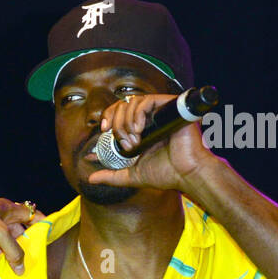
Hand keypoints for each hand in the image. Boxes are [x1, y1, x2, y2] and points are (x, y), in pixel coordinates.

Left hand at [0, 196, 44, 274]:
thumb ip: (13, 250)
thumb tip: (21, 268)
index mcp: (9, 209)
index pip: (32, 215)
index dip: (42, 224)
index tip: (51, 237)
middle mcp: (2, 217)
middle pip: (20, 231)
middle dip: (28, 244)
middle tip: (36, 260)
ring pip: (7, 242)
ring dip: (13, 253)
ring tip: (22, 268)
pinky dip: (0, 256)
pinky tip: (5, 266)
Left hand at [85, 94, 219, 194]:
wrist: (186, 174)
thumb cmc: (166, 174)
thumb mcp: (132, 175)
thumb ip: (112, 176)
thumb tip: (91, 179)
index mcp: (143, 128)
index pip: (120, 111)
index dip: (108, 116)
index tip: (104, 130)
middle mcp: (151, 117)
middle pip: (123, 104)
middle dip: (117, 122)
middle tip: (124, 141)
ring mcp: (161, 111)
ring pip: (133, 101)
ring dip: (126, 121)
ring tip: (134, 139)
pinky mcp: (171, 107)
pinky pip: (148, 99)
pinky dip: (138, 113)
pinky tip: (139, 129)